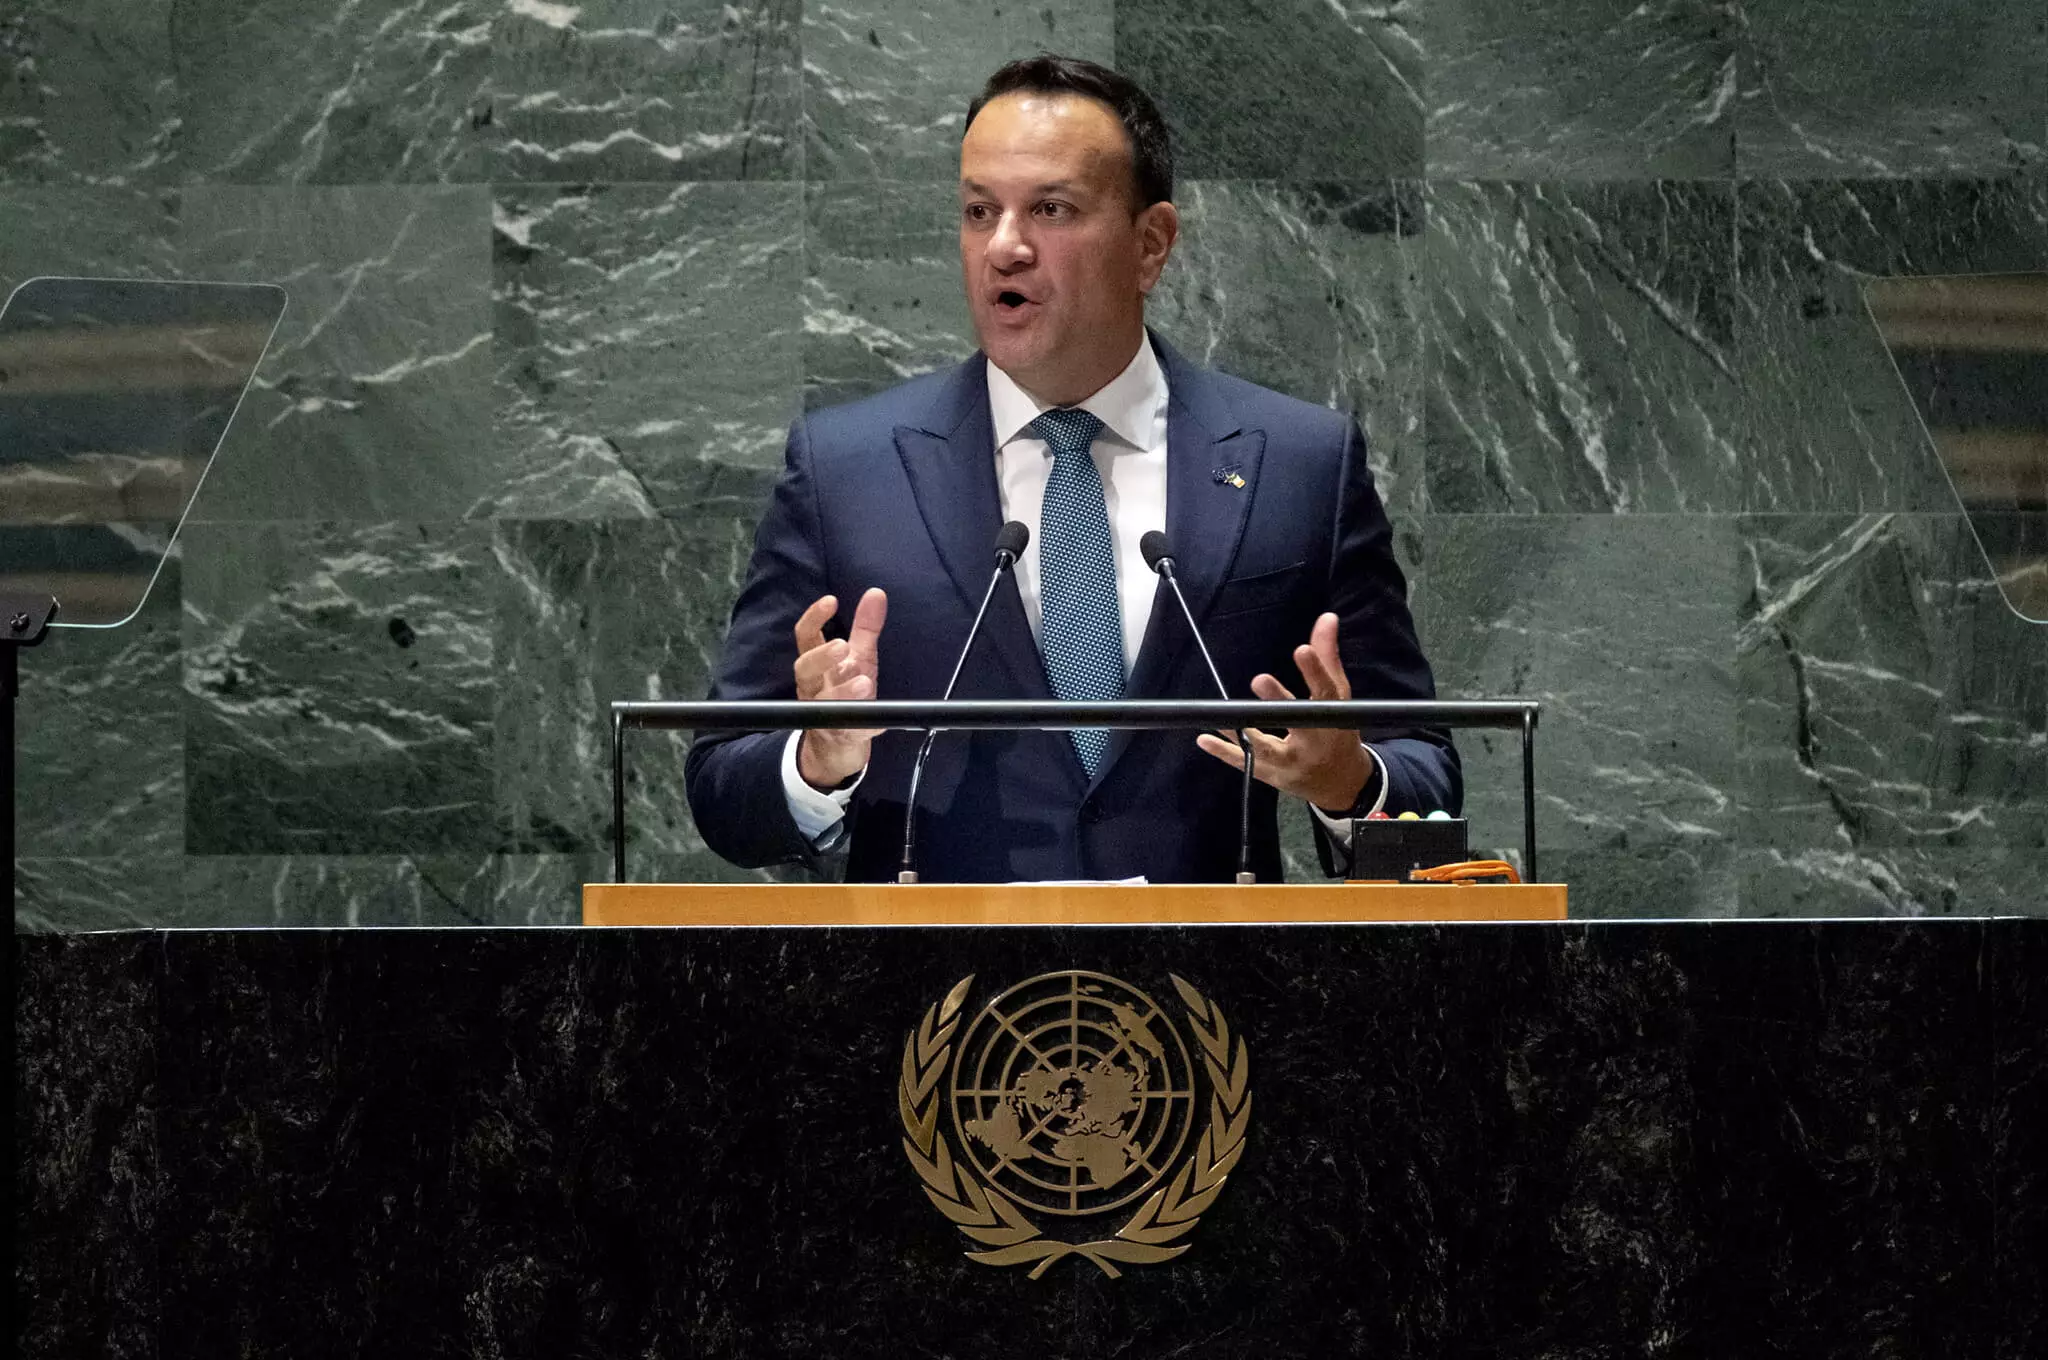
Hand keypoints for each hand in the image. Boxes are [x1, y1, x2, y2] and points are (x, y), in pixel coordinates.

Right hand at [792, 587, 887, 789]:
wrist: (839, 741)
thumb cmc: (846, 690)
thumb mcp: (858, 657)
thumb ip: (865, 627)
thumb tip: (876, 592)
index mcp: (815, 663)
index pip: (805, 636)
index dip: (813, 618)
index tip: (831, 600)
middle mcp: (812, 687)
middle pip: (804, 669)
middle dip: (821, 657)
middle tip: (842, 646)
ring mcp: (823, 714)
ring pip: (823, 704)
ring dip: (843, 693)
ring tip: (864, 683)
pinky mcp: (840, 736)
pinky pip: (849, 731)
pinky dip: (862, 726)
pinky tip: (875, 722)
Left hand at [1195, 611, 1372, 811]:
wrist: (1341, 781)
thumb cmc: (1336, 731)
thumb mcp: (1337, 696)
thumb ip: (1327, 657)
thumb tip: (1326, 617)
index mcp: (1331, 717)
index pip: (1325, 691)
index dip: (1314, 671)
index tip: (1302, 650)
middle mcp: (1313, 741)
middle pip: (1296, 722)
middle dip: (1279, 702)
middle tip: (1260, 680)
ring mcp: (1292, 762)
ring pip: (1266, 747)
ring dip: (1243, 732)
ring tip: (1222, 715)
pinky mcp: (1273, 775)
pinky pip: (1246, 764)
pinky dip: (1224, 752)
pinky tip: (1205, 738)